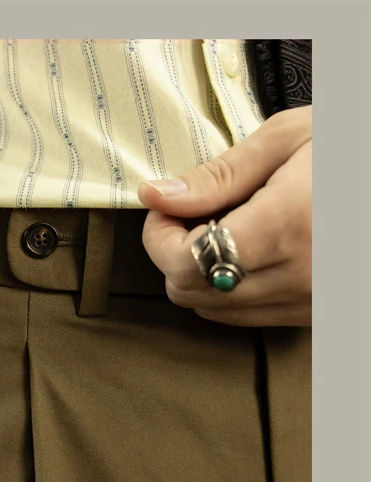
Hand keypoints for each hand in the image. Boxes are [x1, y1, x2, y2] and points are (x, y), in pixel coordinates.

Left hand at [138, 105, 311, 327]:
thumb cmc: (353, 145)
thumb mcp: (287, 139)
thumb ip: (217, 176)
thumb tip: (157, 197)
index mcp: (287, 226)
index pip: (185, 264)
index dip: (159, 238)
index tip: (165, 209)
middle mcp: (300, 276)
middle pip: (191, 293)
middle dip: (173, 253)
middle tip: (190, 215)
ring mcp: (312, 301)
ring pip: (214, 309)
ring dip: (198, 272)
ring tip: (222, 228)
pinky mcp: (318, 312)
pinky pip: (247, 315)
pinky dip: (227, 287)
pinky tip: (244, 251)